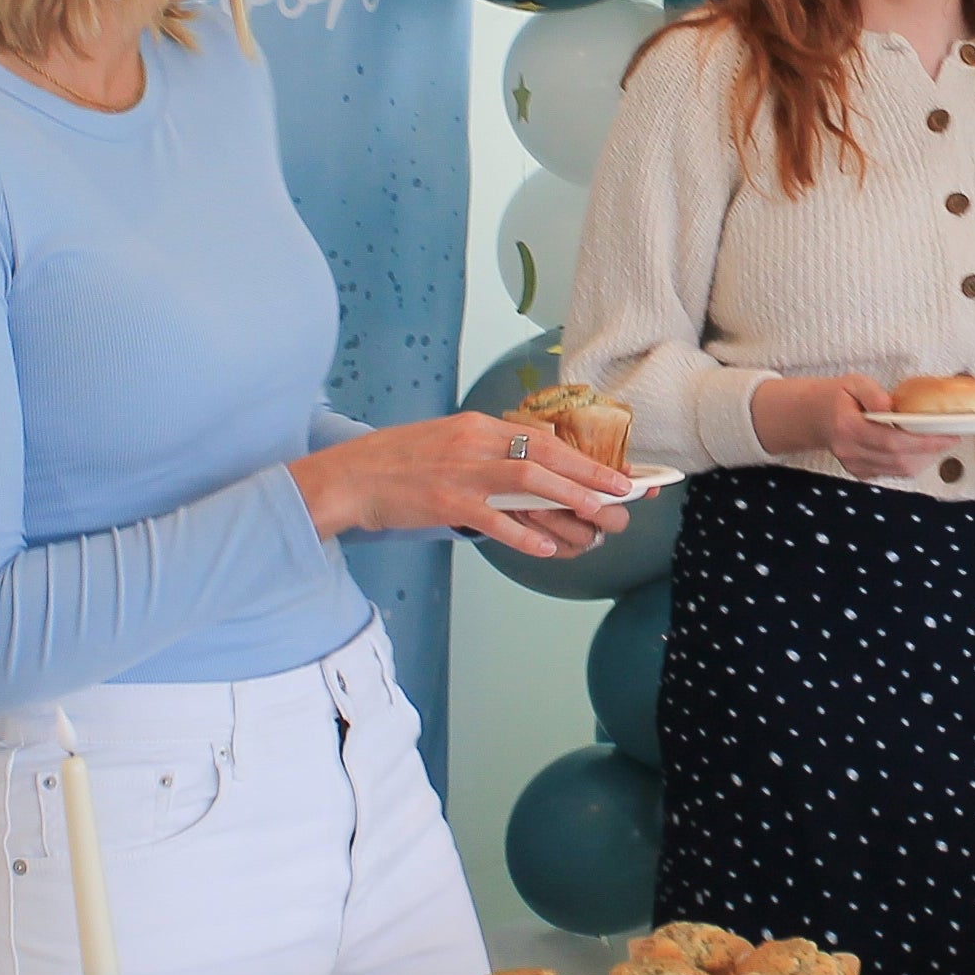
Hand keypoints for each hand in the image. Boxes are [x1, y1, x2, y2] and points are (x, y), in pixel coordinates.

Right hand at [289, 413, 633, 561]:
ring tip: (601, 516)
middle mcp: (476, 442)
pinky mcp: (446, 501)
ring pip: (530, 481)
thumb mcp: (450, 442)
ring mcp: (462, 472)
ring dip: (571, 499)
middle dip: (593, 476)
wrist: (348, 476)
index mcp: (480, 426)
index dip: (587, 457)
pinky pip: (495, 519)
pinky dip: (524, 535)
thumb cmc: (400, 463)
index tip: (618, 473)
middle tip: (625, 494)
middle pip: (549, 455)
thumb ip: (489, 452)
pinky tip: (548, 548)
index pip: (547, 438)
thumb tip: (533, 470)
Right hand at [749, 374, 950, 481]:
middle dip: (930, 450)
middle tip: (950, 436)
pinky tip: (917, 448)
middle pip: (899, 459)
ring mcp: (854, 466)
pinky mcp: (860, 473)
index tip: (949, 435)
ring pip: (899, 470)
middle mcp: (850, 452)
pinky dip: (910, 462)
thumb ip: (873, 393)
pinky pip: (892, 472)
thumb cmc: (837, 396)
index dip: (924, 442)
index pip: (893, 441)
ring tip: (936, 440)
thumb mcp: (853, 382)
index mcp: (848, 428)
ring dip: (923, 458)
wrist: (813, 416)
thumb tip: (893, 408)